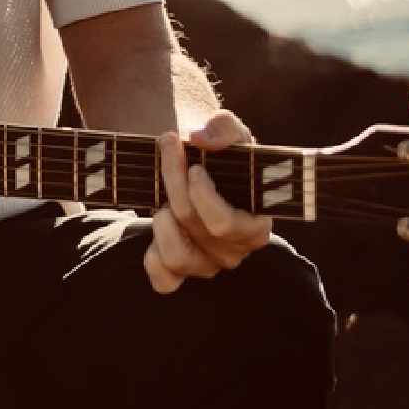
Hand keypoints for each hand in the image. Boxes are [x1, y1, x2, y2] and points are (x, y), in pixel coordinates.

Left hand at [143, 110, 272, 293]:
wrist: (194, 162)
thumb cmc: (218, 154)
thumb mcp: (228, 132)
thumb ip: (224, 127)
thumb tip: (201, 138)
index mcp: (255, 225)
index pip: (225, 223)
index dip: (202, 195)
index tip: (193, 164)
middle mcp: (235, 251)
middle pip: (193, 224)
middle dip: (173, 182)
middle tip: (168, 151)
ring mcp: (208, 265)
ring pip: (177, 256)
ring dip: (161, 222)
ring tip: (162, 201)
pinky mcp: (181, 274)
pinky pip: (164, 281)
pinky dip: (153, 259)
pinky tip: (159, 228)